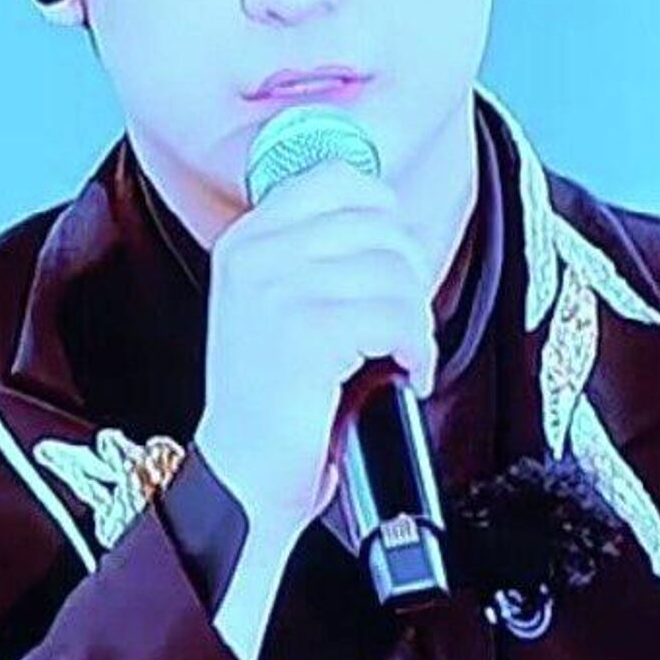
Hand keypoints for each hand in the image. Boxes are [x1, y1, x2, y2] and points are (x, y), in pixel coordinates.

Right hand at [195, 158, 436, 659]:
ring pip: (396, 271)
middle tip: (399, 327)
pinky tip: (401, 375)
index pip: (341, 179)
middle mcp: (255, 251)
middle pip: (380, 223)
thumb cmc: (278, 402)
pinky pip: (397, 315)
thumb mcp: (282, 305)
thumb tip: (394, 221)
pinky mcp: (307, 330)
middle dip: (408, 276)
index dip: (386, 221)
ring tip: (399, 356)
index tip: (392, 270)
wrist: (242, 481)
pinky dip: (416, 349)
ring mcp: (278, 288)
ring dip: (415, 321)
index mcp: (248, 237)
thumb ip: (321, 254)